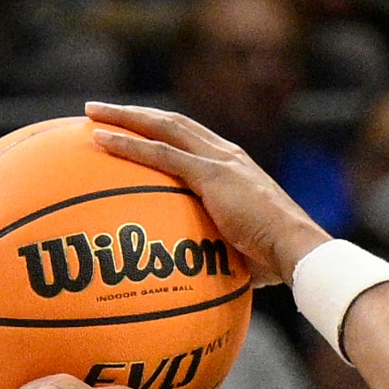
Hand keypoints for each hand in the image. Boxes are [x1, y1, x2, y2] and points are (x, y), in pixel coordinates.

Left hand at [83, 101, 329, 284]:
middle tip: (100, 110)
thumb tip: (203, 277)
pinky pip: (161, 155)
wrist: (297, 250)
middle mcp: (226, 155)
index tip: (134, 128)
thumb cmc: (276, 261)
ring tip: (90, 112)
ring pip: (163, 128)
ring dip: (124, 117)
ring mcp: (219, 162)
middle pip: (172, 124)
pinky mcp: (211, 176)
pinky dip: (128, 145)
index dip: (161, 131)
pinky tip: (99, 140)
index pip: (192, 139)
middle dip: (136, 114)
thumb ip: (220, 250)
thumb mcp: (242, 249)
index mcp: (234, 167)